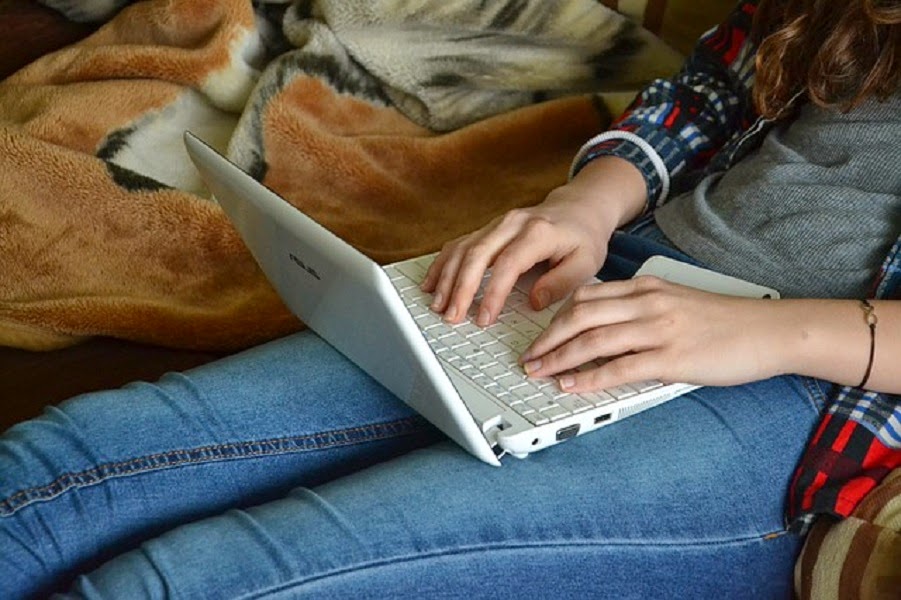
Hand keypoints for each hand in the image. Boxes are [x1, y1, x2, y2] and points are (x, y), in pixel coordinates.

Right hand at [421, 157, 646, 325]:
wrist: (578, 208)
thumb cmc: (583, 237)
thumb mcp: (587, 262)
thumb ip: (562, 283)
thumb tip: (534, 302)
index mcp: (538, 232)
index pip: (508, 264)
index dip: (492, 293)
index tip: (484, 318)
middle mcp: (512, 224)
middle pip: (477, 254)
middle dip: (460, 288)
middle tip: (451, 316)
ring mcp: (496, 224)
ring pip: (463, 248)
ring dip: (446, 278)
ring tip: (438, 305)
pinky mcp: (487, 229)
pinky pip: (459, 244)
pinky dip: (442, 264)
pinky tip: (431, 283)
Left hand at [520, 276, 787, 390]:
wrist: (770, 330)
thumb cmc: (724, 321)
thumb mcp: (676, 303)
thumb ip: (641, 309)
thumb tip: (605, 328)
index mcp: (647, 287)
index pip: (586, 296)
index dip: (555, 317)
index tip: (538, 335)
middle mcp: (648, 303)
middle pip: (580, 316)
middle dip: (547, 339)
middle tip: (528, 358)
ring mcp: (659, 329)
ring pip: (593, 340)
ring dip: (558, 358)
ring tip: (538, 373)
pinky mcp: (673, 357)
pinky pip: (620, 367)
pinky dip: (589, 377)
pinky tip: (571, 385)